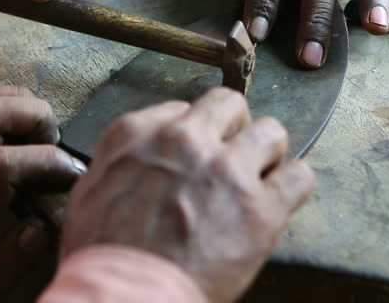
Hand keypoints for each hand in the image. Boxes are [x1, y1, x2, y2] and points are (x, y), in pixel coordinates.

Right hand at [61, 87, 315, 302]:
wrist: (127, 299)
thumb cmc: (102, 258)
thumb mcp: (89, 194)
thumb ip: (119, 162)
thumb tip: (136, 159)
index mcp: (139, 134)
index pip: (182, 109)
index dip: (195, 133)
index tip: (198, 152)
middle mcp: (185, 140)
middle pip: (229, 105)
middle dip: (234, 127)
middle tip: (232, 155)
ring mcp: (227, 169)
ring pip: (271, 131)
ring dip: (267, 153)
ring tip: (260, 176)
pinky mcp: (261, 205)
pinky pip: (300, 175)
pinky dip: (294, 185)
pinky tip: (283, 198)